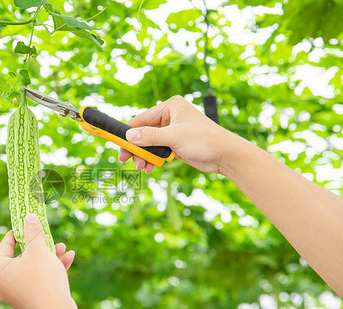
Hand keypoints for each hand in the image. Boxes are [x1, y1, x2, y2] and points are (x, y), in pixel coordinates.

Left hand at [0, 213, 76, 308]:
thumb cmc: (42, 278)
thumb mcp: (38, 249)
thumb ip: (32, 231)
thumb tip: (28, 216)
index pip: (5, 244)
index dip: (18, 231)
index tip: (28, 222)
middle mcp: (2, 284)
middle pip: (21, 257)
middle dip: (39, 246)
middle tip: (49, 236)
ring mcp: (16, 295)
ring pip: (32, 269)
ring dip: (49, 257)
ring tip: (62, 247)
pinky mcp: (30, 302)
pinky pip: (39, 281)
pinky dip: (51, 270)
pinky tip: (68, 258)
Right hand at [119, 95, 236, 173]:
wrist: (225, 155)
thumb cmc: (204, 140)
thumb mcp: (174, 137)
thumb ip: (150, 136)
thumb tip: (129, 136)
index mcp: (170, 107)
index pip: (142, 118)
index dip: (128, 132)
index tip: (117, 144)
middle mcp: (170, 116)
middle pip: (143, 132)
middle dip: (136, 147)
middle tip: (126, 160)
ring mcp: (173, 130)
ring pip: (150, 143)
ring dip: (144, 155)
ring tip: (142, 167)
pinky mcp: (176, 143)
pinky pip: (158, 150)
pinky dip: (152, 159)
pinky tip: (150, 167)